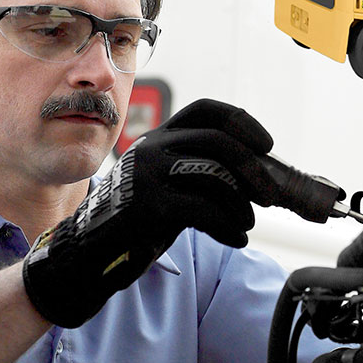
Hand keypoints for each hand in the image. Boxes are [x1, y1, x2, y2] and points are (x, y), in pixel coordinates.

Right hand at [22, 99, 273, 327]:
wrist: (91, 253)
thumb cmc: (139, 220)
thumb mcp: (169, 185)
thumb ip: (201, 171)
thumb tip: (258, 171)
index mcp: (159, 137)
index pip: (206, 109)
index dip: (242, 122)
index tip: (267, 145)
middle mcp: (152, 147)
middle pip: (218, 141)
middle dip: (254, 168)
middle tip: (271, 195)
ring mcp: (147, 175)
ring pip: (215, 175)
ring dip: (241, 205)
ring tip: (247, 225)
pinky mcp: (148, 205)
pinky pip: (204, 210)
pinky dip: (229, 227)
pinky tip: (237, 240)